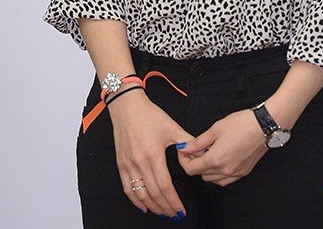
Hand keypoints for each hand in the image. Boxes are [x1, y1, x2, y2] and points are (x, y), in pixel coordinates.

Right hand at [108, 89, 197, 219]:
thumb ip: (187, 141)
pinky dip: (135, 200)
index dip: (173, 201)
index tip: (181, 210)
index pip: (165, 186)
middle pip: (154, 193)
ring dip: (152, 206)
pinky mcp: (121, 164)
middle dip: (165, 207)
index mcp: (154, 154)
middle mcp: (140, 162)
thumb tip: (201, 153)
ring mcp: (128, 165)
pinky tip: (143, 206)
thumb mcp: (172, 126)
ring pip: (140, 194)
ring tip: (163, 213)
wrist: (127, 107)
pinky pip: (127, 187)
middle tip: (174, 215)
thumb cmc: (150, 115)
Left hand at [176, 107, 269, 186]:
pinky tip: (221, 159)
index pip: (191, 169)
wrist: (264, 126)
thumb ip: (198, 142)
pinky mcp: (243, 172)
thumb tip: (184, 148)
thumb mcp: (216, 128)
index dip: (183, 160)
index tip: (183, 151)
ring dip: (207, 169)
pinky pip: (225, 179)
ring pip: (212, 179)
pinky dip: (218, 173)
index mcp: (215, 159)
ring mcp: (235, 173)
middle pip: (200, 174)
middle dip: (195, 163)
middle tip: (196, 149)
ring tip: (210, 152)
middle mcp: (224, 170)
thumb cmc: (241, 124)